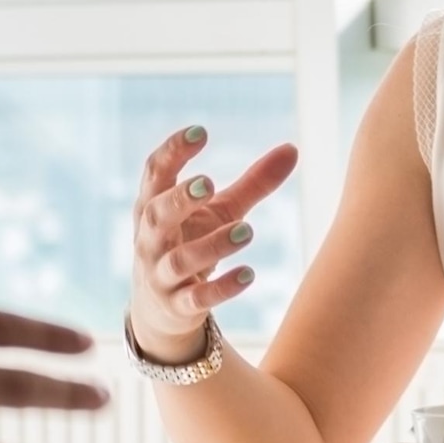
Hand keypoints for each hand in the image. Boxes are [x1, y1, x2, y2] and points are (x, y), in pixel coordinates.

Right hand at [126, 126, 298, 363]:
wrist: (161, 310)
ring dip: (213, 245)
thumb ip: (253, 183)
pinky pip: (197, 298)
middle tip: (208, 183)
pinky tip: (249, 275)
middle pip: (156, 215)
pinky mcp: (178, 306)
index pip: (154, 174)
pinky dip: (222, 288)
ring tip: (247, 229)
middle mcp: (151, 239)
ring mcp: (161, 274)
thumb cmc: (191, 243)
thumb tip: (292, 149)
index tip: (200, 132)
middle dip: (179, 200)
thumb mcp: (220, 211)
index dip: (172, 152)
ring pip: (180, 259)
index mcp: (154, 206)